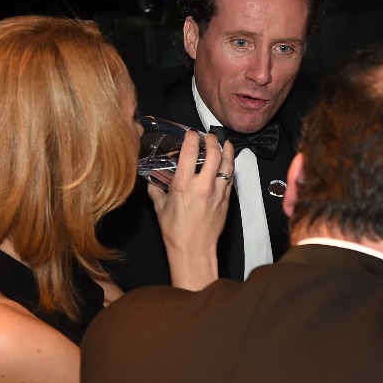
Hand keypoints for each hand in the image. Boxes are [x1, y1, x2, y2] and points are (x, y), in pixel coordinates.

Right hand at [148, 130, 232, 288]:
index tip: (191, 133)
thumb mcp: (160, 207)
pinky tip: (228, 163)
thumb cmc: (176, 231)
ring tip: (226, 143)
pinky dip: (229, 168)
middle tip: (210, 135)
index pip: (190, 153)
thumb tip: (152, 180)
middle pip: (214, 154)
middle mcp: (203, 186)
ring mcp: (218, 193)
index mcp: (184, 185)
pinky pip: (230, 179)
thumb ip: (157, 190)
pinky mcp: (226, 200)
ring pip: (227, 165)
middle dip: (213, 140)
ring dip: (227, 151)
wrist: (194, 249)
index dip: (192, 139)